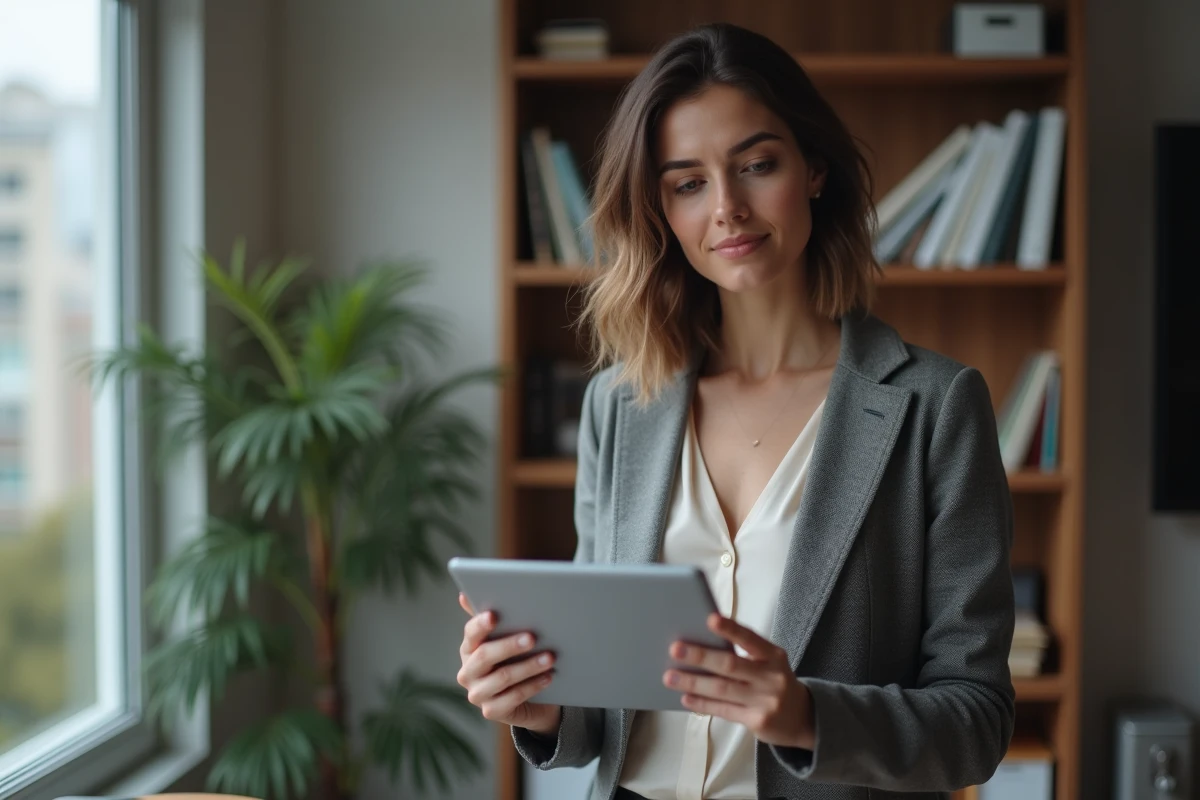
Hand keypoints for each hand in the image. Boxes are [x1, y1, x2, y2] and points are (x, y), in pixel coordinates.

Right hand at [456, 592, 562, 734]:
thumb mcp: (506, 638)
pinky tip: (549, 676)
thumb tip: (464, 594)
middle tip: (533, 636)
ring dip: (529, 666)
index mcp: (468, 648)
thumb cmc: (514, 660)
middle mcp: (467, 672)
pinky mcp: (491, 711)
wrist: (528, 699)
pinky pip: (513, 697)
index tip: (495, 615)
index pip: (471, 633)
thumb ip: (494, 619)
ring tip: (550, 657)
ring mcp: (477, 693)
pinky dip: (533, 685)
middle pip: (485, 655)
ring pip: (503, 677)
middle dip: (510, 645)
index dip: (481, 624)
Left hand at [663, 613, 814, 749]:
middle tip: (675, 649)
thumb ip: (743, 654)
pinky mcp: (757, 721)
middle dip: (700, 656)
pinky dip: (702, 703)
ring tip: (670, 677)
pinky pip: (723, 710)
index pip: (750, 639)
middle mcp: (772, 677)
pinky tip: (685, 697)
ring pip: (722, 689)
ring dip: (693, 683)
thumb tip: (701, 644)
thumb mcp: (769, 663)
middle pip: (730, 665)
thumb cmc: (774, 681)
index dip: (731, 629)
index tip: (710, 619)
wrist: (802, 717)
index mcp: (774, 656)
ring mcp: (765, 701)